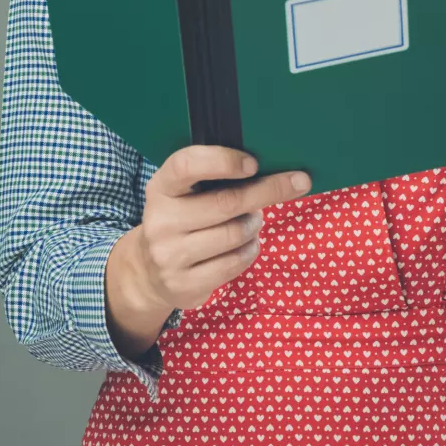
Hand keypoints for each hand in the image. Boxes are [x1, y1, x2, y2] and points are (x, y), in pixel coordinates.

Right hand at [135, 144, 310, 310]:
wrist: (147, 271)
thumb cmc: (182, 219)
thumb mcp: (183, 193)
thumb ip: (213, 179)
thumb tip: (271, 167)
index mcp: (161, 188)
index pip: (187, 165)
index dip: (223, 160)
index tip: (254, 163)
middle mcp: (161, 220)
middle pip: (226, 202)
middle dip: (268, 190)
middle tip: (297, 182)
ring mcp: (170, 255)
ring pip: (235, 234)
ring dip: (255, 224)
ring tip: (253, 220)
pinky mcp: (185, 284)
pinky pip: (235, 262)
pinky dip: (251, 249)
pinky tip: (247, 244)